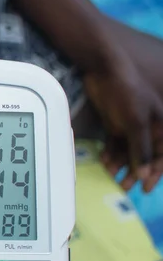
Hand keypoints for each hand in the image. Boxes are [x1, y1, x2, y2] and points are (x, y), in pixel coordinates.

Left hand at [83, 51, 162, 191]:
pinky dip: (110, 154)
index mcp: (161, 127)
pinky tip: (104, 162)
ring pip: (128, 152)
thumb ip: (140, 148)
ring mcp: (130, 127)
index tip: (146, 189)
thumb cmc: (127, 92)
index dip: (156, 173)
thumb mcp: (136, 122)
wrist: (104, 72)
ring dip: (121, 164)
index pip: (162, 156)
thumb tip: (144, 174)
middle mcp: (148, 128)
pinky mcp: (115, 124)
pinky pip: (115, 144)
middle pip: (144, 156)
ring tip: (111, 176)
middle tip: (123, 187)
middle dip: (135, 172)